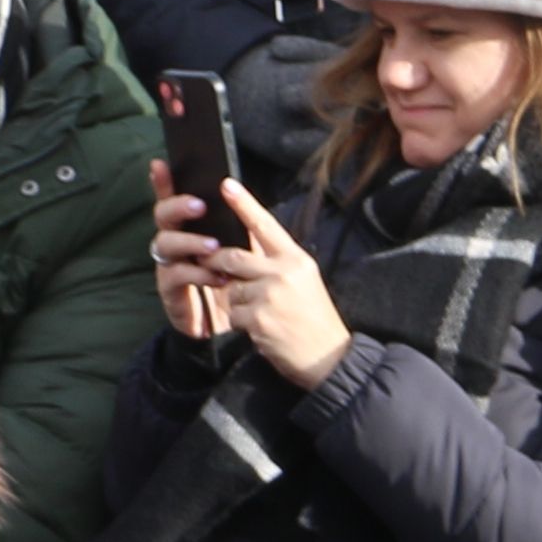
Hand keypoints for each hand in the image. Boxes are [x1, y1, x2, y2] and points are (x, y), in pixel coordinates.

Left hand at [153, 172, 350, 384]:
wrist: (328, 357)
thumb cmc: (314, 317)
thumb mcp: (304, 280)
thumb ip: (278, 262)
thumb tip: (247, 248)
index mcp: (296, 258)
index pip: (265, 225)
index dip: (244, 204)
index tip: (226, 184)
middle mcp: (283, 272)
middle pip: (233, 257)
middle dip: (218, 263)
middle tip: (213, 267)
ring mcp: (270, 296)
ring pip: (231, 289)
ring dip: (237, 303)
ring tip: (261, 314)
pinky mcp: (259, 319)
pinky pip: (233, 314)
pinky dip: (241, 324)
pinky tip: (261, 331)